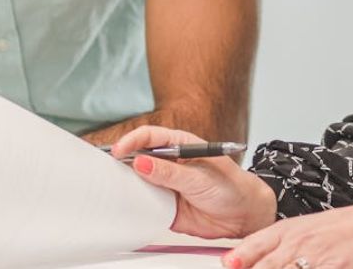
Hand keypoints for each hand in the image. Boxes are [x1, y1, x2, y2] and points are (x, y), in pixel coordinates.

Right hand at [110, 125, 276, 238]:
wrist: (244, 216)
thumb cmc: (231, 187)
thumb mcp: (199, 178)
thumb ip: (170, 172)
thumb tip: (142, 162)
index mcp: (179, 145)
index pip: (149, 137)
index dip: (132, 141)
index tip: (119, 151)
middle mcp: (169, 164)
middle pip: (138, 157)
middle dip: (121, 161)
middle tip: (108, 169)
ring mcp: (165, 185)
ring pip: (138, 181)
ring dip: (126, 184)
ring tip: (113, 188)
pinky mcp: (164, 206)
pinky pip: (144, 204)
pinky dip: (134, 205)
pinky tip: (128, 206)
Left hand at [219, 206, 352, 268]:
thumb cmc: (334, 229)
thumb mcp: (298, 228)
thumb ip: (269, 243)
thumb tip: (237, 260)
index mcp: (285, 231)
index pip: (254, 245)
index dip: (238, 259)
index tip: (228, 265)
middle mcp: (296, 244)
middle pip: (265, 266)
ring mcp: (313, 260)